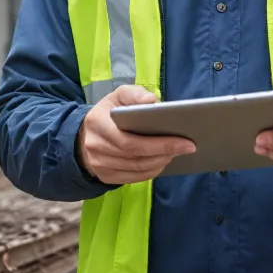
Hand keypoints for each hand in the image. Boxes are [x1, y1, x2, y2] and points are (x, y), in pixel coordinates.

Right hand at [77, 85, 195, 184]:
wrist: (84, 134)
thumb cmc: (109, 112)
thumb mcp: (118, 96)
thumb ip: (134, 94)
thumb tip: (152, 101)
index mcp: (98, 123)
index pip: (130, 140)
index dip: (159, 143)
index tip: (184, 140)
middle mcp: (96, 146)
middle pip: (135, 157)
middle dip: (164, 152)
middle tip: (187, 147)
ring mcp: (98, 165)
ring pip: (135, 169)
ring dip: (160, 163)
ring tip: (177, 153)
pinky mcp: (104, 176)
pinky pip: (132, 179)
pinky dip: (150, 172)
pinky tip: (163, 163)